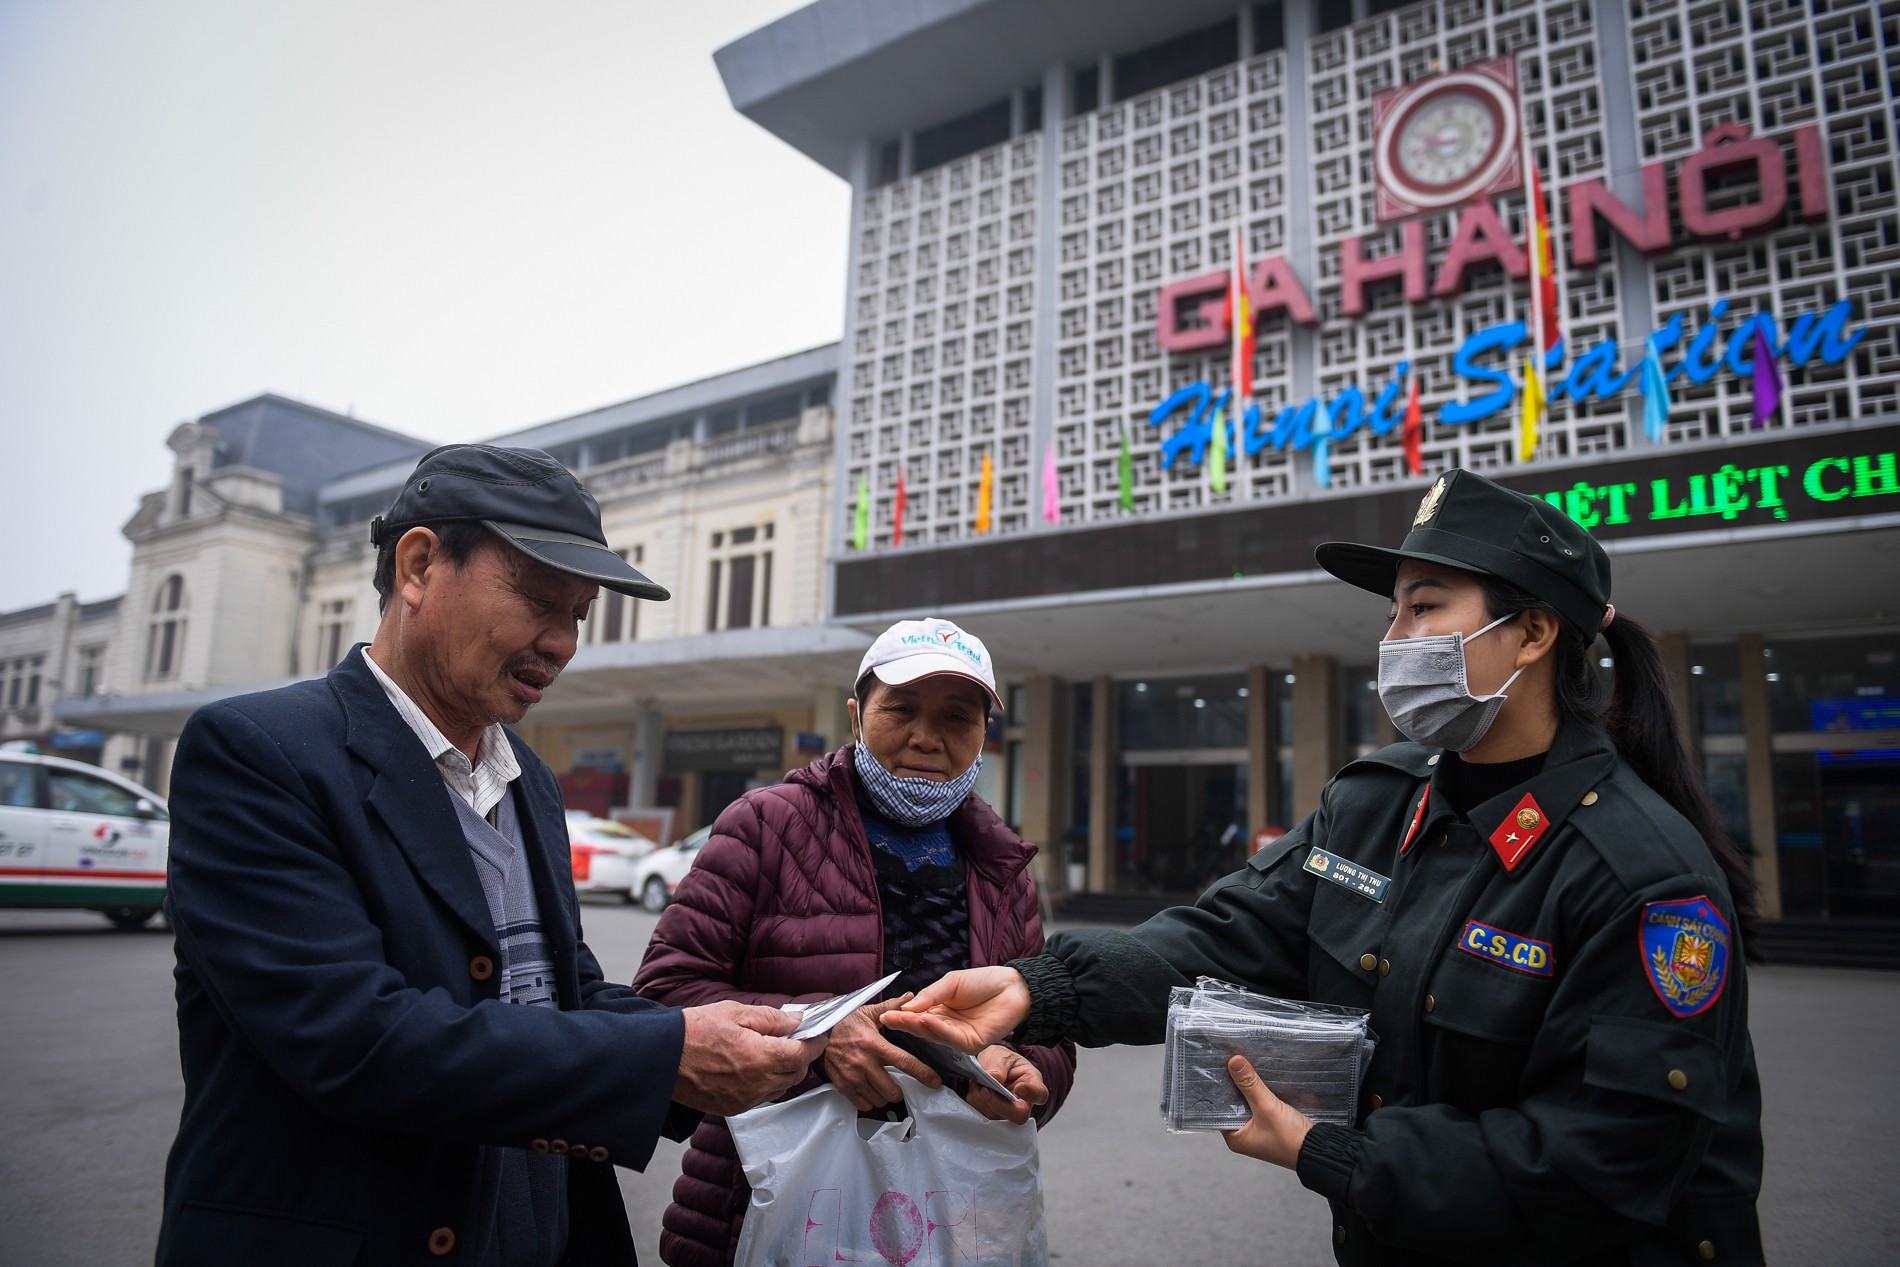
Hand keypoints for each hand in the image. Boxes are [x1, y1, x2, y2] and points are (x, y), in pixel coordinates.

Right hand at [674, 1000, 826, 1116]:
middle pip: (795, 1074)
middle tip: (796, 1040)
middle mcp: (758, 1084)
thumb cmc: (695, 1031)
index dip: (815, 1043)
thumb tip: (796, 1022)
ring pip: (780, 1088)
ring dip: (784, 1072)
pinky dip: (765, 1083)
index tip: (819, 1035)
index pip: (803, 1054)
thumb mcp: (735, 1013)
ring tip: (773, 1052)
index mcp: (762, 1058)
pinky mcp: (732, 1108)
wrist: (661, 1059)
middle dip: (801, 1057)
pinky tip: (754, 1068)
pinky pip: (761, 1097)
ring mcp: (745, 1099)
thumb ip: (771, 1019)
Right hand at [823, 999, 941, 1111]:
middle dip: (900, 1089)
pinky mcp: (843, 1086)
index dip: (923, 1074)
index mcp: (874, 1044)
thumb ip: (892, 1006)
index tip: (935, 1082)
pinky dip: (870, 1100)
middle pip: (893, 1090)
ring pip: (880, 1099)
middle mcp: (864, 1063)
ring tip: (882, 1084)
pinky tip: (870, 1089)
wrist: (817, 1032)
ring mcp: (852, 1077)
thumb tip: (912, 997)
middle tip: (898, 1081)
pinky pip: (864, 1104)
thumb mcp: (869, 1012)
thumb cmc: (846, 1022)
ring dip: (885, 1095)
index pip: (904, 1062)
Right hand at [885, 967, 1030, 1052]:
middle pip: (923, 1028)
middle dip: (906, 1023)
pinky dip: (939, 1029)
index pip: (917, 1016)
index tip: (885, 1014)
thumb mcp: (951, 983)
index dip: (902, 1016)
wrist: (1013, 985)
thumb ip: (930, 995)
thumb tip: (908, 1007)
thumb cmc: (984, 981)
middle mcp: (947, 1026)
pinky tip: (927, 1020)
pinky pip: (952, 1039)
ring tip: (906, 1018)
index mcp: (940, 1011)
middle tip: (889, 1019)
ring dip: (919, 1027)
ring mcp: (959, 1037)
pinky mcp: (972, 1044)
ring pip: (935, 1035)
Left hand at [964, 1045, 1046, 1124]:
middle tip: (985, 1090)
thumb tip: (995, 1077)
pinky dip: (976, 1101)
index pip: (1039, 1094)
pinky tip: (977, 1089)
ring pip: (996, 1117)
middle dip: (998, 1104)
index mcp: (1032, 1082)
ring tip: (979, 1083)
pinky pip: (982, 1116)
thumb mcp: (1000, 1054)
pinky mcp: (992, 1116)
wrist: (987, 1065)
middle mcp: (1023, 1101)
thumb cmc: (1000, 1060)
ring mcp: (1007, 1112)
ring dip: (982, 1100)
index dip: (1031, 1094)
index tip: (1019, 1087)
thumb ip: (999, 1064)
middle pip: (1019, 1115)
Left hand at [1220, 1054, 1313, 1169]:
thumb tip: (1234, 1062)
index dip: (1219, 1088)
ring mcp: (1257, 1130)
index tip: (1217, 1067)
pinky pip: (1259, 1104)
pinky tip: (1258, 1077)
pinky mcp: (1270, 1124)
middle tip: (1229, 1061)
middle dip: (1233, 1085)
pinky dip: (1259, 1092)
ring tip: (1242, 1065)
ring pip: (1247, 1102)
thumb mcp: (1267, 1108)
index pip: (1218, 1107)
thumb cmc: (1291, 1139)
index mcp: (1235, 1137)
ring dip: (1247, 1087)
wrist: (1320, 1150)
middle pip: (1233, 1103)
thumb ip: (1250, 1084)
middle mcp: (1243, 1135)